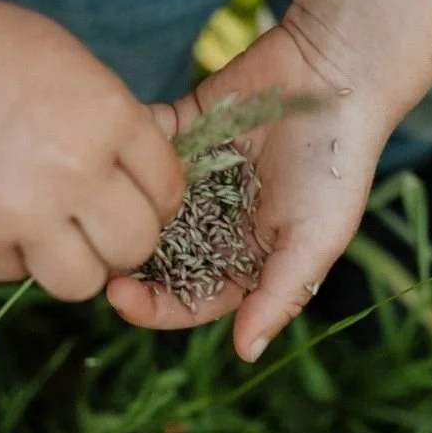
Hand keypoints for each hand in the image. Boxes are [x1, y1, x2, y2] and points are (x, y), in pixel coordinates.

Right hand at [0, 0, 183, 300]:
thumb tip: (154, 180)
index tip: (133, 191)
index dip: (156, 196)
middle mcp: (73, 171)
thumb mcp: (75, 67)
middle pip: (134, 246)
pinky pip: (15, 274)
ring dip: (72, 262)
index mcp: (109, 118)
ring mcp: (20, 212)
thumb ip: (118, 125)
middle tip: (97, 221)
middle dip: (122, 238)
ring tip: (51, 231)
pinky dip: (11, 254)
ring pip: (81, 282)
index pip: (168, 191)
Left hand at [106, 25, 395, 361]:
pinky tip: (114, 157)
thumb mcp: (314, 241)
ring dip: (120, 209)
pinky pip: (147, 149)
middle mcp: (217, 225)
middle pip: (158, 260)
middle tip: (93, 255)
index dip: (152, 306)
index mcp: (246, 261)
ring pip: (143, 206)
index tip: (118, 297)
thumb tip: (245, 354)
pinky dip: (129, 153)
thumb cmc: (335, 168)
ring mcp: (199, 179)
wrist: (338, 78)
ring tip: (94, 209)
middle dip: (125, 262)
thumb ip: (278, 297)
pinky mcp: (186, 132)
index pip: (190, 299)